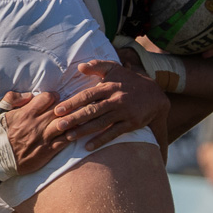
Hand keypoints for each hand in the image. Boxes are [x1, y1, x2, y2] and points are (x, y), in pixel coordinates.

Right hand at [0, 90, 69, 173]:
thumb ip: (12, 98)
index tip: (54, 99)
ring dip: (70, 120)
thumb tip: (29, 94)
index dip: (53, 96)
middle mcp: (37, 124)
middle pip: (59, 110)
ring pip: (65, 124)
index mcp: (26, 113)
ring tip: (72, 118)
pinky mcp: (48, 151)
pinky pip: (65, 140)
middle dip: (64, 107)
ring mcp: (44, 138)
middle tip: (65, 108)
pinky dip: (71, 134)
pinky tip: (73, 132)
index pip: (48, 98)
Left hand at [48, 59, 168, 150]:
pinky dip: (101, 140)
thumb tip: (80, 67)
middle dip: (74, 119)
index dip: (72, 102)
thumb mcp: (115, 69)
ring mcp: (123, 112)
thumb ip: (97, 66)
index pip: (87, 95)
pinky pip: (113, 133)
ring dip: (83, 131)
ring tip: (68, 137)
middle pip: (91, 110)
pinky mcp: (131, 123)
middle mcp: (115, 99)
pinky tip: (88, 146)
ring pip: (100, 123)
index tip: (58, 110)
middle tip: (58, 126)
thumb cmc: (129, 81)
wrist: (155, 95)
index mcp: (109, 86)